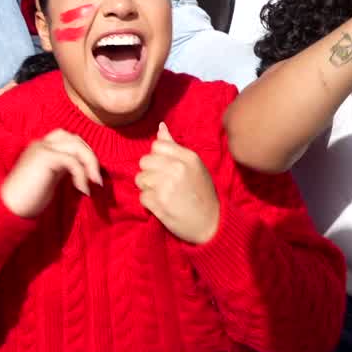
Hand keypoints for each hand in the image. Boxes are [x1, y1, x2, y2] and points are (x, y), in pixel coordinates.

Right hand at [1, 129, 102, 218]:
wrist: (10, 207)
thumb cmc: (28, 198)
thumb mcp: (50, 178)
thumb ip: (62, 169)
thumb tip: (84, 169)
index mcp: (41, 147)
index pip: (68, 139)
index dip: (83, 153)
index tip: (90, 176)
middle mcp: (41, 143)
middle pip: (75, 139)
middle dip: (90, 157)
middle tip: (96, 180)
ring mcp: (42, 148)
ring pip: (77, 146)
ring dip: (90, 164)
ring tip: (94, 183)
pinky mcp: (45, 158)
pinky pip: (73, 161)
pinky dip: (82, 176)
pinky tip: (82, 190)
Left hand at [136, 122, 219, 243]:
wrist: (212, 225)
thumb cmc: (202, 193)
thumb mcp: (194, 166)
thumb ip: (175, 147)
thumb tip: (160, 126)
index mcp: (188, 157)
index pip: (156, 146)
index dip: (157, 158)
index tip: (166, 169)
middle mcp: (177, 168)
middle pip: (144, 161)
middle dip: (149, 173)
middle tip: (163, 185)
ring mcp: (167, 185)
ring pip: (140, 179)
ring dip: (148, 189)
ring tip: (163, 196)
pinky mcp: (159, 202)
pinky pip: (141, 197)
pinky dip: (149, 204)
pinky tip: (162, 206)